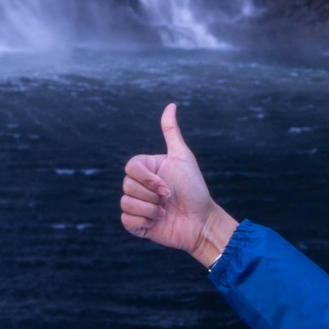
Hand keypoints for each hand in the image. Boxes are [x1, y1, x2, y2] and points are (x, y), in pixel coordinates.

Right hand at [120, 102, 236, 268]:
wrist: (202, 222)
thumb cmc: (195, 189)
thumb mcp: (183, 157)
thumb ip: (171, 132)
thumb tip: (171, 104)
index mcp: (147, 169)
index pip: (131, 167)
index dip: (147, 179)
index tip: (166, 187)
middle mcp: (140, 186)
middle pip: (127, 185)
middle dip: (151, 195)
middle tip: (168, 200)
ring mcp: (137, 205)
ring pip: (126, 203)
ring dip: (149, 209)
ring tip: (164, 212)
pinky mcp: (137, 224)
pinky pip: (126, 220)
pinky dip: (142, 222)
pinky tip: (156, 222)